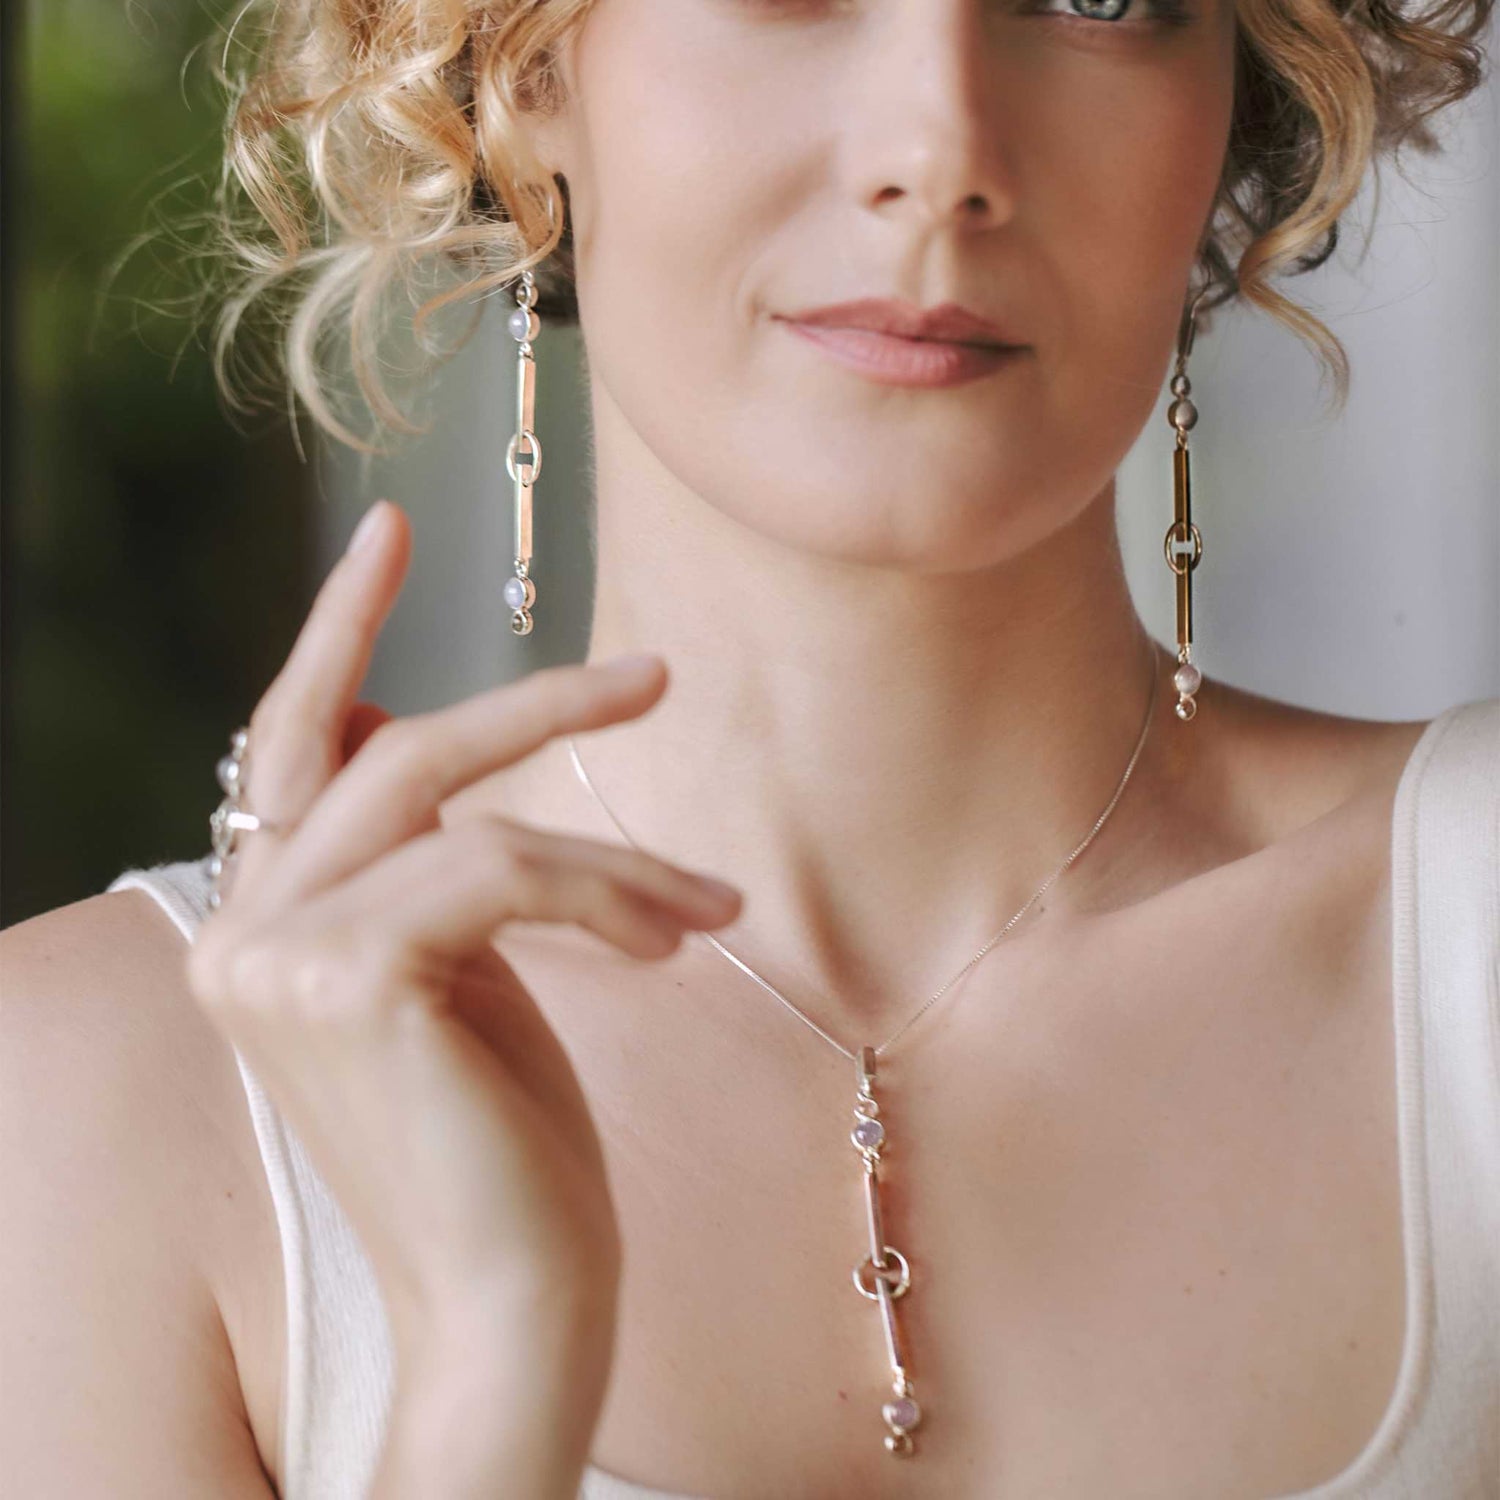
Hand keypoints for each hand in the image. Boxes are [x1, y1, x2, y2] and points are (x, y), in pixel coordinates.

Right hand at [186, 499, 741, 1383]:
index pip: (291, 749)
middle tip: (653, 675)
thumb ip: (425, 863)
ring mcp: (275, 954)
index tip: (389, 531)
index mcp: (258, 926)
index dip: (337, 633)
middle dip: (530, 704)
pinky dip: (612, 891)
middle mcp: (235, 933)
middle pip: (388, 755)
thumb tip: (430, 753)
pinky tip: (675, 937)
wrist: (515, 1299)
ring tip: (710, 905)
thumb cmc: (500, 1142)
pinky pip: (509, 870)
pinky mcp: (348, 974)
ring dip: (614, 854)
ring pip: (469, 813)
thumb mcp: (459, 974)